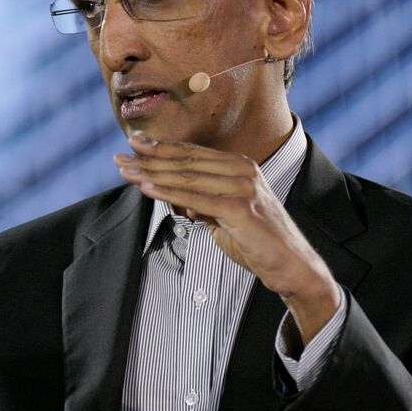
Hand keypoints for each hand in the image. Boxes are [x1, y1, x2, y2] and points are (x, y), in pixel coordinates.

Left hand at [115, 132, 341, 343]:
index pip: (192, 153)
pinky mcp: (241, 208)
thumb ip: (201, 201)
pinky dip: (169, 192)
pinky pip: (196, 198)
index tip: (134, 144)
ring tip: (126, 171)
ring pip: (187, 177)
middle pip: (185, 161)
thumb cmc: (256, 241)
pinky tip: (147, 188)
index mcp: (239, 165)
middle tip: (119, 158)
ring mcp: (243, 187)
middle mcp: (242, 169)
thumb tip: (173, 195)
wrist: (291, 265)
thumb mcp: (223, 215)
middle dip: (149, 159)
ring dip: (152, 173)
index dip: (160, 148)